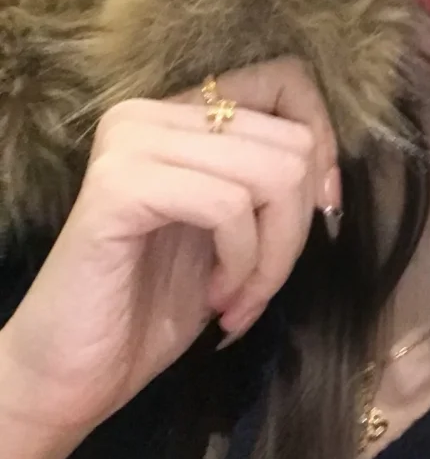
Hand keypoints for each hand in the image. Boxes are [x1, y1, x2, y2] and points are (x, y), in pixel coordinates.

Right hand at [0, 58, 338, 458]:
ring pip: (273, 174)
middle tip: (258, 287)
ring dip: (272, 257)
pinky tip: (214, 299)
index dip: (324, 150)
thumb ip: (270, 184)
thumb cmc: (151, 308)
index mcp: (176, 114)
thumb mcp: (231, 233)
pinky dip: (242, 263)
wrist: (71, 376)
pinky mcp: (119, 187)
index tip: (318, 215)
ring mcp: (129, 143)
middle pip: (293, 142)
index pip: (287, 82)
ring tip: (236, 298)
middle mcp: (148, 113)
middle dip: (296, 229)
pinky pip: (229, 206)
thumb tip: (330, 174)